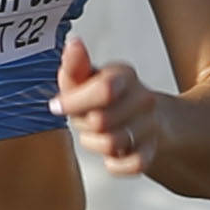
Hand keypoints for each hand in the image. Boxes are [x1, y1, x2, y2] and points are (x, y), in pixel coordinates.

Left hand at [53, 36, 165, 177]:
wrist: (144, 116)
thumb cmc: (103, 95)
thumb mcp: (86, 78)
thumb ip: (75, 66)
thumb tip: (73, 44)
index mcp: (125, 75)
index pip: (105, 89)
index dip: (75, 102)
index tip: (57, 106)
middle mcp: (143, 99)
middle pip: (101, 121)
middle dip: (83, 124)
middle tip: (83, 119)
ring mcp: (151, 125)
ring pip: (112, 144)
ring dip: (94, 143)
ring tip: (96, 134)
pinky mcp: (152, 151)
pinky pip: (132, 165)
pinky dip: (115, 164)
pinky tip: (111, 155)